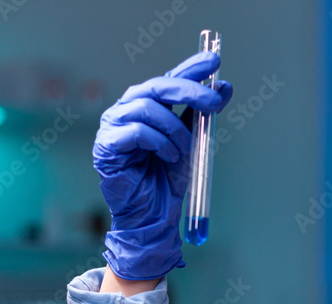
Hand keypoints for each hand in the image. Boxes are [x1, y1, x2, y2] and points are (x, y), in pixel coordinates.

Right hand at [94, 51, 232, 280]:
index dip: (191, 67)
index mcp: (147, 105)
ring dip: (174, 129)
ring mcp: (114, 125)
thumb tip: (224, 87)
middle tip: (214, 102)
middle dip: (190, 91)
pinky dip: (158, 143)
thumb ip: (202, 114)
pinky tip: (167, 157)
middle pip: (158, 86)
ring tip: (183, 150)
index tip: (215, 60)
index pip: (170, 78)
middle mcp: (128, 109)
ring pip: (147, 108)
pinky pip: (135, 132)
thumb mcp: (192, 141)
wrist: (152, 215)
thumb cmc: (167, 179)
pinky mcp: (106, 146)